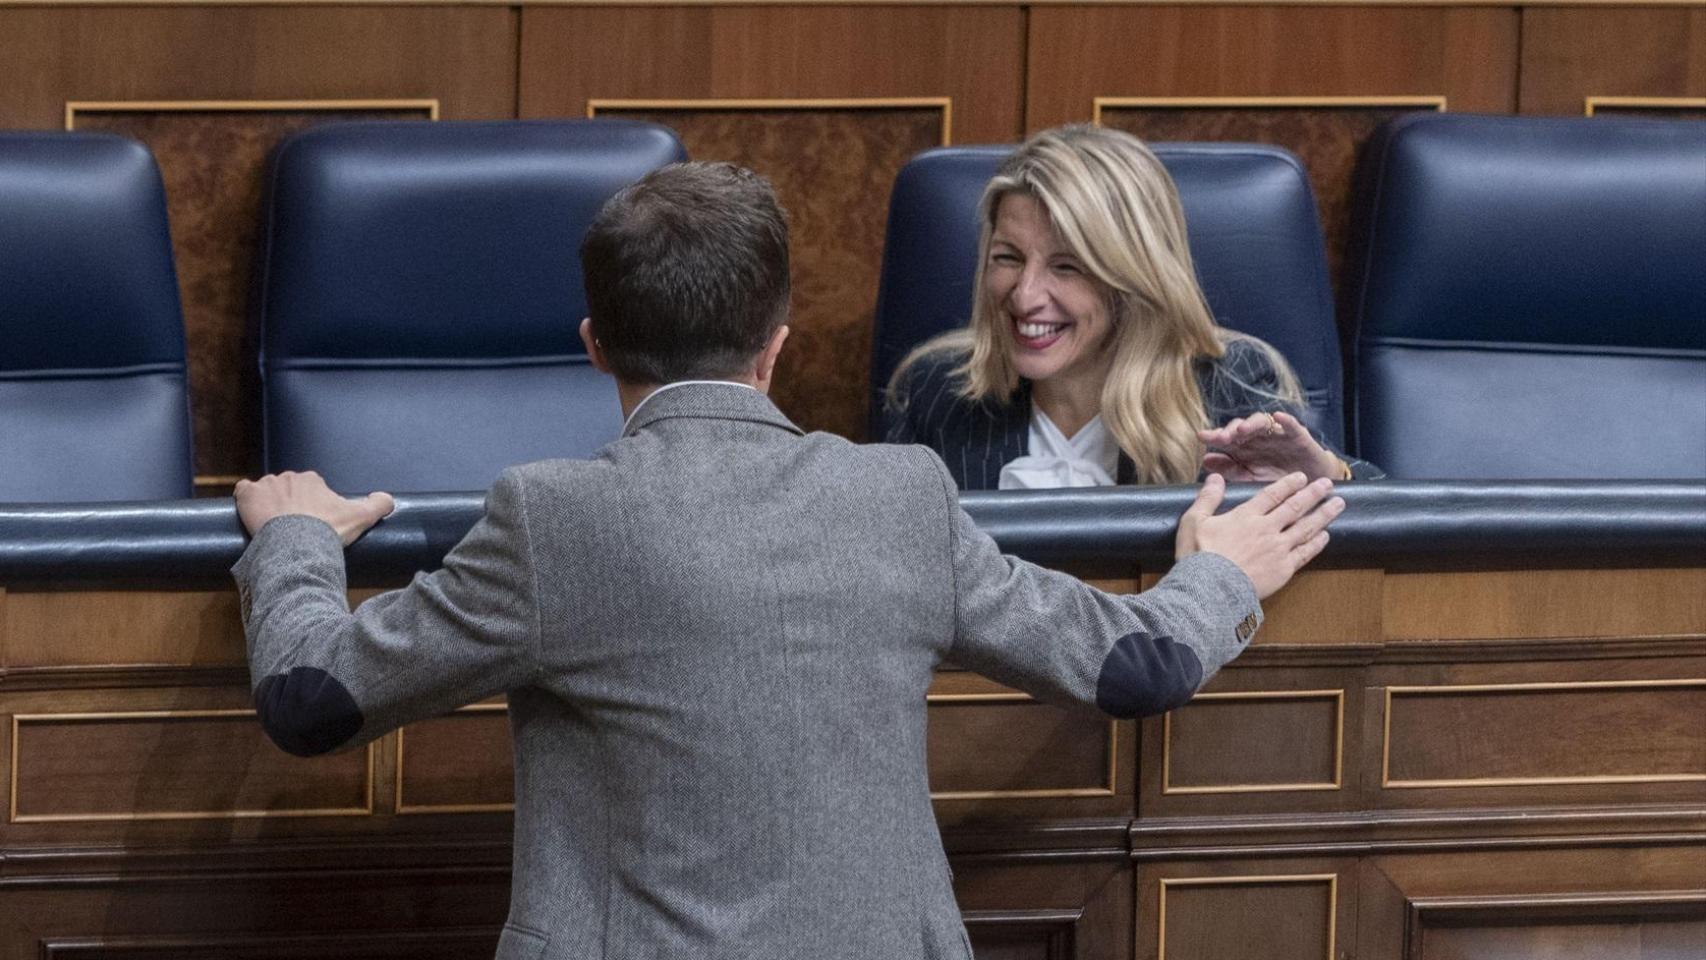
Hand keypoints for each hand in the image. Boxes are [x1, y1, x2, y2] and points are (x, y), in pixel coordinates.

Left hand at [234, 471, 394, 545]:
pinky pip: (243, 491)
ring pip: (266, 491)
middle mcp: (288, 477)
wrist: (297, 543)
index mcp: (312, 479)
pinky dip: (245, 499)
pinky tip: (251, 514)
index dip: (310, 504)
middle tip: (292, 528)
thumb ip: (378, 505)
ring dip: (268, 504)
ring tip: (272, 528)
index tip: (311, 521)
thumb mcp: (361, 518)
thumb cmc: (328, 530)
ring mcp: (266, 485)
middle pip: (287, 489)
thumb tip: (390, 499)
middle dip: (289, 504)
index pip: (309, 488)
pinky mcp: (247, 495)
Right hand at [1175, 472, 1344, 598]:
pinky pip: (1305, 553)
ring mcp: (1278, 549)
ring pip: (1306, 527)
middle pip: (1295, 507)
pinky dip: (1317, 543)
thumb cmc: (1199, 556)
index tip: (1302, 476)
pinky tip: (1326, 535)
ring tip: (1338, 504)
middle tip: (1328, 484)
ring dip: (1323, 514)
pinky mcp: (1284, 569)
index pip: (1272, 494)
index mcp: (1246, 516)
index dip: (1289, 484)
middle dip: (1313, 494)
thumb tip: (1216, 477)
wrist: (1210, 590)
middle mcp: (1267, 529)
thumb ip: (1207, 498)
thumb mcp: (1194, 521)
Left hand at [1198, 411, 1343, 481]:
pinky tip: (1278, 417)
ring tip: (1243, 428)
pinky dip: (1285, 420)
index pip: (1226, 438)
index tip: (1202, 437)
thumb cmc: (1276, 482)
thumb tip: (1206, 461)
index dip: (1214, 436)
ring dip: (1252, 423)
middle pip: (1241, 428)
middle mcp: (1258, 438)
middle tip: (1222, 436)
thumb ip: (1230, 470)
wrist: (1308, 487)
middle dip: (1231, 430)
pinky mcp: (1298, 436)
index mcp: (1244, 448)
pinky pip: (1291, 425)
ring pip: (1262, 423)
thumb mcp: (1251, 479)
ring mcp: (1277, 435)